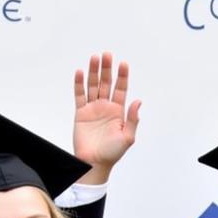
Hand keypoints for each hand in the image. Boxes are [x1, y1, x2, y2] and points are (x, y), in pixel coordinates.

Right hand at [73, 52, 140, 183]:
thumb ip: (132, 119)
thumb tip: (138, 101)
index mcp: (118, 112)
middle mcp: (106, 107)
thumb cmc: (112, 153)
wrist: (94, 162)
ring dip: (94, 72)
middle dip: (107, 69)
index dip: (122, 77)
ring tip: (95, 58)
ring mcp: (93, 109)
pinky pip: (79, 95)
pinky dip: (79, 84)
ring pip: (93, 86)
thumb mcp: (127, 137)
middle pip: (106, 83)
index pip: (121, 90)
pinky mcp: (81, 112)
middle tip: (107, 54)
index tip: (123, 64)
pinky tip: (81, 72)